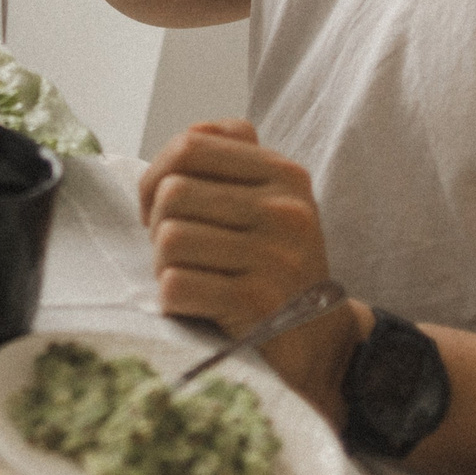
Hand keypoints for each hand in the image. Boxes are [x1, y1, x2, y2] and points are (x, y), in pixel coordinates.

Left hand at [139, 120, 362, 423]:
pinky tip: (193, 305)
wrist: (320, 343)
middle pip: (173, 193)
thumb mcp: (272, 201)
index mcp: (284, 175)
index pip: (190, 146)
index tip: (157, 206)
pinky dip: (171, 299)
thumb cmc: (277, 265)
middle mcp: (284, 210)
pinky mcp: (257, 303)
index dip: (155, 174)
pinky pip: (176, 285)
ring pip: (170, 238)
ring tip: (187, 277)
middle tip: (176, 252)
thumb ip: (234, 157)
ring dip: (163, 265)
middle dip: (157, 226)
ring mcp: (274, 257)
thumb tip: (191, 131)